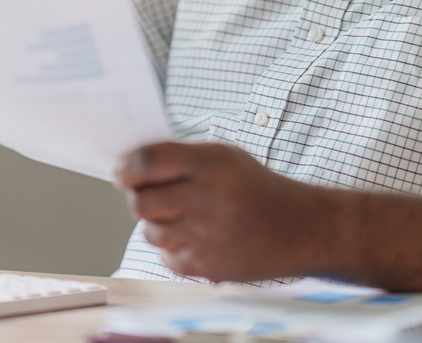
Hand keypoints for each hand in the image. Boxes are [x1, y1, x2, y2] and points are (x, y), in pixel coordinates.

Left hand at [115, 142, 330, 281]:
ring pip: (150, 231)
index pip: (149, 163)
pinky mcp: (207, 266)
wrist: (298, 229)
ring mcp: (206, 236)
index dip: (127, 168)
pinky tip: (196, 236)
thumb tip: (132, 166)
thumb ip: (181, 158)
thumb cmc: (255, 189)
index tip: (122, 171)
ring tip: (183, 215)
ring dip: (157, 223)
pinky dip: (173, 247)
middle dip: (139, 197)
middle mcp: (207, 199)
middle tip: (148, 193)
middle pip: (141, 202)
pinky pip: (166, 256)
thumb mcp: (225, 156)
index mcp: (212, 163)